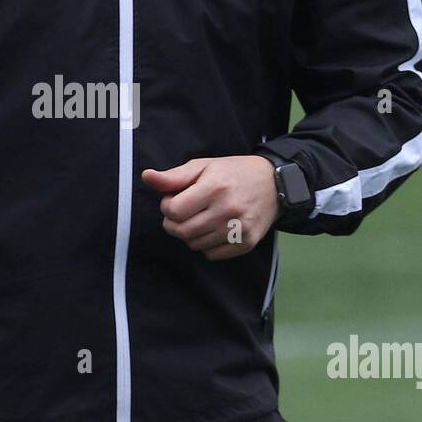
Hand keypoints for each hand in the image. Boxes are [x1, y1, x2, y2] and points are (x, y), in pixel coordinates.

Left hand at [141, 155, 279, 260]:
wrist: (275, 184)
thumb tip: (146, 177)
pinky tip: (214, 229)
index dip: (167, 206)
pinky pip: (212, 255)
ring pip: (195, 244)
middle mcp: (227, 210)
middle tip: (182, 212)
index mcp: (214, 187)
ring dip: (190, 234)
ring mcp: (238, 229)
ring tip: (200, 218)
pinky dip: (207, 245)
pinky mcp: (246, 243)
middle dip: (174, 223)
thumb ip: (174, 176)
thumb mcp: (204, 167)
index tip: (174, 199)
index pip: (174, 210)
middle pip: (182, 231)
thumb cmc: (234, 173)